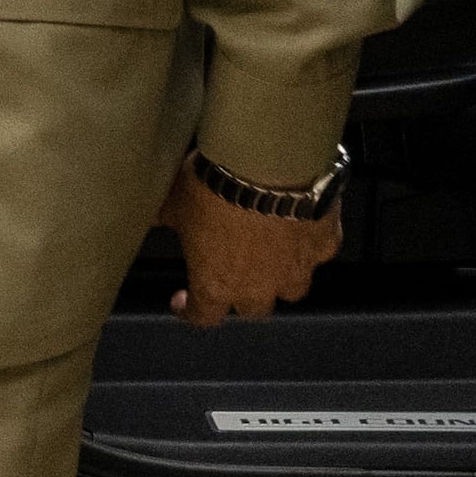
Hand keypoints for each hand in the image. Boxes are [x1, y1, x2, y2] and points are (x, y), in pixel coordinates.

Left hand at [158, 159, 340, 321]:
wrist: (268, 160)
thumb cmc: (215, 185)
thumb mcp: (173, 203)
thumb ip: (164, 220)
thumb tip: (150, 217)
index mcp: (216, 284)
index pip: (202, 316)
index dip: (190, 310)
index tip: (184, 301)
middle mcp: (259, 286)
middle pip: (253, 308)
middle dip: (244, 293)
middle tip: (235, 268)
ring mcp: (296, 268)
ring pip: (293, 289)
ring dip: (282, 275)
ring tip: (273, 252)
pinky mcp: (325, 244)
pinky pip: (320, 252)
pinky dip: (312, 242)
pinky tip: (304, 224)